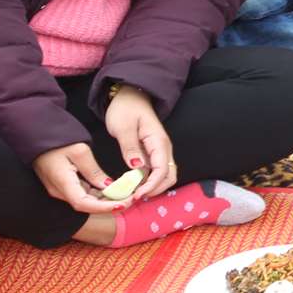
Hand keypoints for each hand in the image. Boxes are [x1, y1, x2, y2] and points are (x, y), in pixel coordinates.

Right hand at [32, 142, 124, 215]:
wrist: (36, 134)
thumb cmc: (57, 139)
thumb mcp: (80, 151)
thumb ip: (94, 171)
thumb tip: (108, 187)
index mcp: (62, 182)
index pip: (83, 204)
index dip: (104, 208)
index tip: (122, 205)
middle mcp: (58, 190)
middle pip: (85, 205)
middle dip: (108, 206)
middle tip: (130, 200)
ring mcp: (59, 188)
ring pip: (84, 200)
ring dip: (104, 201)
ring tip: (125, 196)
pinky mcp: (62, 184)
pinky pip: (81, 193)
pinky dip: (97, 194)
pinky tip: (112, 190)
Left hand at [104, 85, 175, 200]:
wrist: (130, 95)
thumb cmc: (125, 108)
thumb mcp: (123, 126)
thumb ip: (130, 147)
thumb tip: (137, 168)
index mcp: (158, 141)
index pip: (162, 170)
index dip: (151, 185)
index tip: (136, 195)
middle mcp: (163, 148)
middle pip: (169, 176)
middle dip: (155, 190)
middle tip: (134, 197)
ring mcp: (159, 151)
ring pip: (165, 176)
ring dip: (153, 188)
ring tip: (134, 194)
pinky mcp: (153, 153)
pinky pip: (156, 172)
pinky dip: (148, 182)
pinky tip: (135, 186)